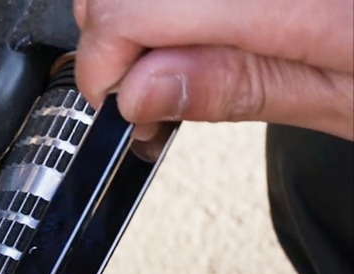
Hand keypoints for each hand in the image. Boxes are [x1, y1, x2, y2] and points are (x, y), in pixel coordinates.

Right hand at [73, 0, 353, 140]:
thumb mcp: (351, 103)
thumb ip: (239, 86)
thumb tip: (139, 90)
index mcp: (308, 2)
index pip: (142, 5)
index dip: (105, 56)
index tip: (114, 99)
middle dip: (114, 27)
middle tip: (140, 80)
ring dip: (142, 7)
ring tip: (170, 53)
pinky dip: (179, 2)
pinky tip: (199, 23)